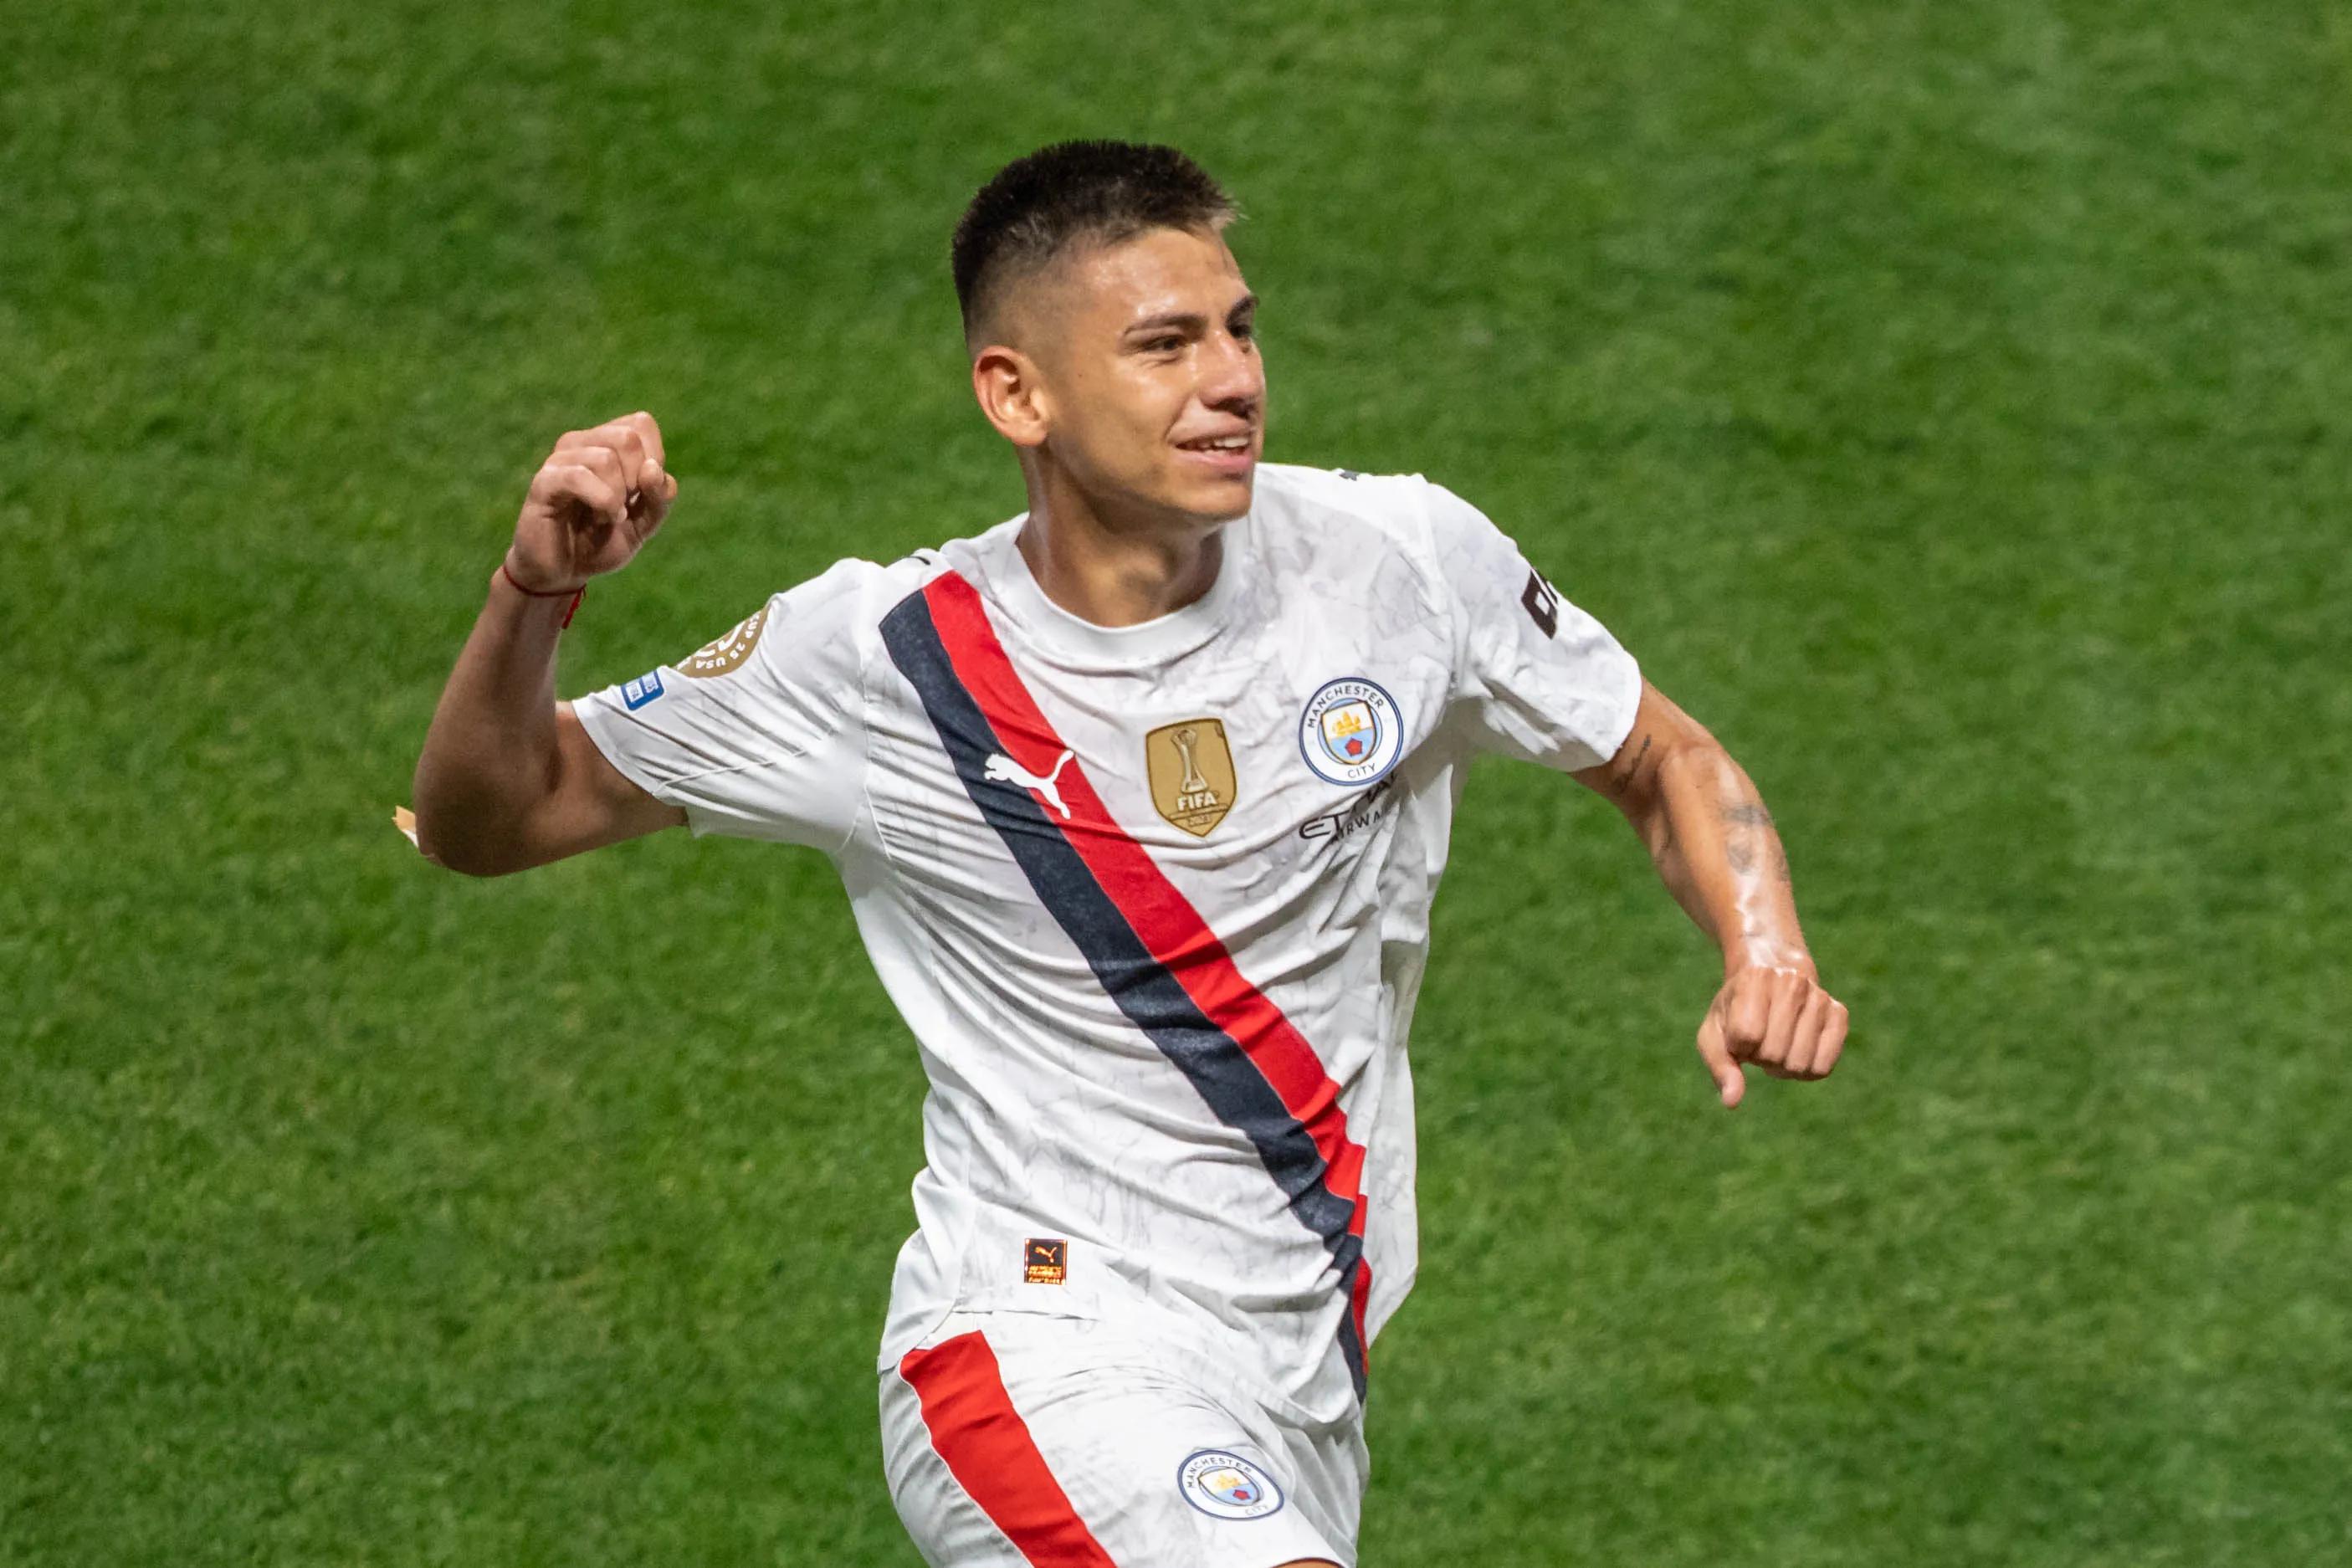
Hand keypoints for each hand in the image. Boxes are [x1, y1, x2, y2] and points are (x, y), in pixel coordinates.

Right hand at [506, 412, 679, 592]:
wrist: (565, 571)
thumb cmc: (603, 541)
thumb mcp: (646, 522)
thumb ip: (660, 496)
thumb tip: (653, 468)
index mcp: (606, 442)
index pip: (641, 423)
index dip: (654, 459)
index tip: (641, 491)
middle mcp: (581, 443)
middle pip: (627, 438)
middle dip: (637, 479)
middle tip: (624, 504)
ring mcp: (560, 459)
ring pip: (605, 458)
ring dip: (618, 497)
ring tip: (606, 516)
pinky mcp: (544, 481)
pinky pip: (580, 477)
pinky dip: (602, 502)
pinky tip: (601, 519)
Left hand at [1694, 960, 1848, 1107]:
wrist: (1769, 978)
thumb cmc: (1735, 1012)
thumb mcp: (1714, 1033)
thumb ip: (1720, 1067)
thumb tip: (1732, 1102)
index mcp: (1756, 979)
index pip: (1747, 1036)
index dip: (1739, 1047)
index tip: (1737, 1034)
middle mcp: (1792, 982)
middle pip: (1774, 1053)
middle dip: (1761, 1058)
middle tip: (1759, 1040)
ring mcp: (1819, 997)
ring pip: (1800, 1064)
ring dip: (1782, 1067)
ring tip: (1777, 1043)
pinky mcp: (1839, 1014)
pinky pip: (1823, 1067)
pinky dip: (1805, 1072)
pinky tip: (1796, 1052)